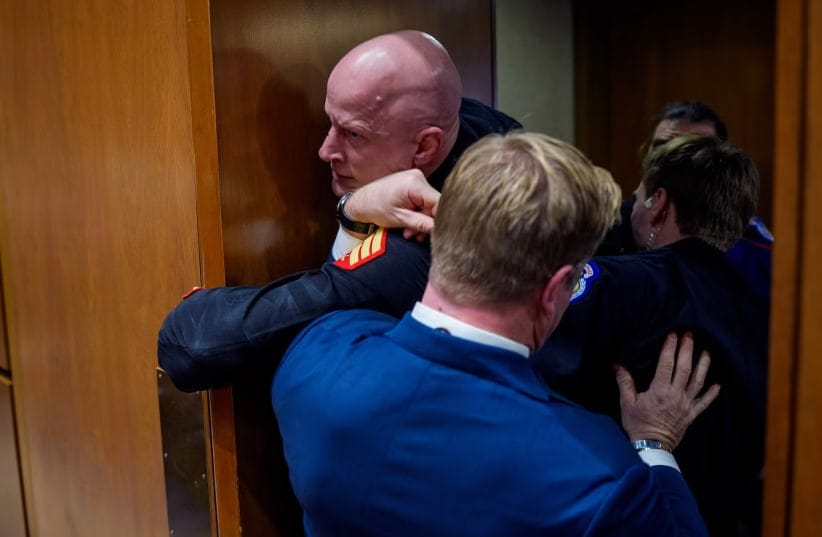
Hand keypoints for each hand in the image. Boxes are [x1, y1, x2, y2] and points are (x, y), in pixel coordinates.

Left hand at [343, 169, 439, 240]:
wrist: (361, 202)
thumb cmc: (375, 209)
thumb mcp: (400, 219)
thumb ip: (423, 224)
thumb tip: (440, 230)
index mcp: (415, 183)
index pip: (439, 202)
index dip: (439, 219)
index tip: (434, 232)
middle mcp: (418, 177)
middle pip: (434, 204)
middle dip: (426, 222)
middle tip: (414, 235)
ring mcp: (415, 178)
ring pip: (429, 204)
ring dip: (421, 220)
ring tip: (408, 230)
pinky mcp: (413, 183)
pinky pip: (423, 200)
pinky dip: (418, 213)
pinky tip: (409, 222)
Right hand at [616, 332, 719, 450]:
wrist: (651, 446)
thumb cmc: (637, 424)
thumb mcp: (627, 402)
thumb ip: (625, 382)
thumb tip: (617, 365)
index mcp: (660, 390)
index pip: (667, 364)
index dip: (670, 348)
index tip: (672, 335)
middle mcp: (676, 395)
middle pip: (685, 369)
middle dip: (688, 350)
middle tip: (690, 336)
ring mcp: (686, 404)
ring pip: (698, 382)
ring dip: (703, 366)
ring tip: (706, 352)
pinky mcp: (691, 414)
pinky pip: (704, 402)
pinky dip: (712, 394)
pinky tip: (718, 385)